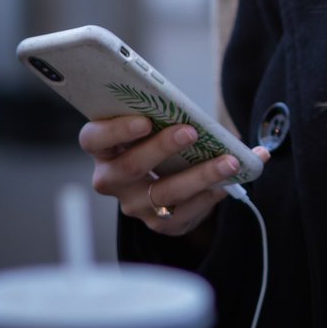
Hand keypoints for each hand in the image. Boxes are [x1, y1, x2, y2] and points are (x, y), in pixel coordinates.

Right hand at [79, 115, 268, 237]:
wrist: (169, 180)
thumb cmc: (159, 139)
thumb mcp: (156, 124)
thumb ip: (165, 112)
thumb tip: (191, 104)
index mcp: (105, 148)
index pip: (94, 139)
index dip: (115, 130)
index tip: (144, 120)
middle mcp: (113, 180)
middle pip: (129, 168)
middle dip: (162, 148)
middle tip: (190, 131)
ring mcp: (135, 205)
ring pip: (164, 194)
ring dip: (200, 175)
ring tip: (229, 161)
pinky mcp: (160, 223)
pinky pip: (186, 211)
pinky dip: (213, 193)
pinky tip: (233, 180)